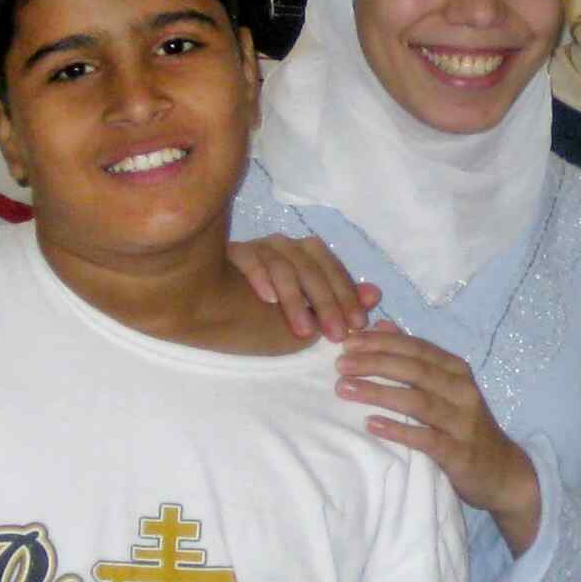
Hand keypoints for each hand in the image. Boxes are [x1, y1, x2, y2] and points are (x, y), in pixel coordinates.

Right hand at [233, 233, 380, 341]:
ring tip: (304, 331)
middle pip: (313, 267)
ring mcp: (258, 247)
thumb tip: (375, 294)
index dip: (348, 298)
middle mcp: (285, 246)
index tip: (358, 326)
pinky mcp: (231, 253)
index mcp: (306, 257)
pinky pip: (251, 258)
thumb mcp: (306, 318)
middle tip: (335, 335)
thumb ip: (338, 304)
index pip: (333, 270)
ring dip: (297, 300)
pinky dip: (261, 277)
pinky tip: (268, 298)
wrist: (205, 315)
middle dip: (328, 304)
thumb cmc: (259, 320)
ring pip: (286, 266)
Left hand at [338, 329, 544, 548]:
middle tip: (340, 364)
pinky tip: (371, 424)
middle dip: (375, 363)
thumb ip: (415, 357)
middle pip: (416, 370)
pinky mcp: (459, 453)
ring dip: (379, 392)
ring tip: (345, 389)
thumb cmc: (464, 425)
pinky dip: (398, 430)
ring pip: (418, 401)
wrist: (502, 471)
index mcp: (457, 371)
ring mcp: (463, 422)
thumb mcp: (445, 387)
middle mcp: (462, 391)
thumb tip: (382, 325)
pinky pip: (426, 439)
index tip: (349, 342)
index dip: (383, 343)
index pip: (417, 348)